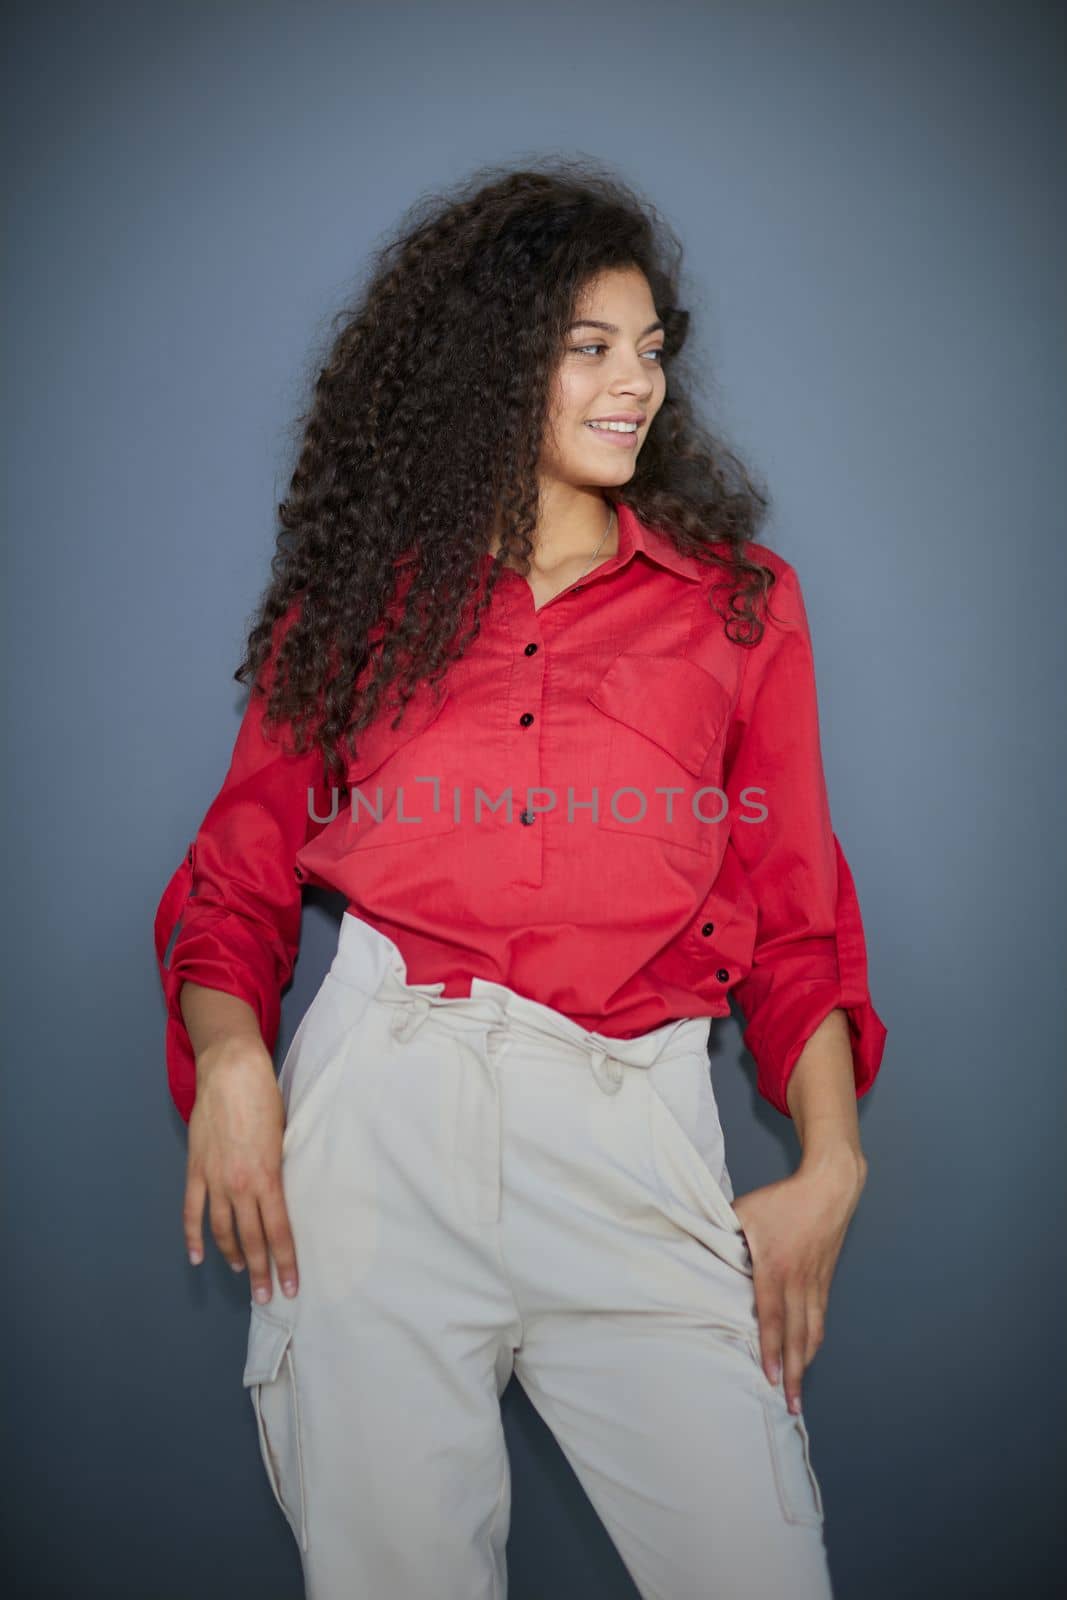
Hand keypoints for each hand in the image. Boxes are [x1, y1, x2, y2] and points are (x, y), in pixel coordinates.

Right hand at [183, 1037, 299, 1303]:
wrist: (232, 1073)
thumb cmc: (266, 1099)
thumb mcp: (284, 1138)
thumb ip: (280, 1170)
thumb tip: (282, 1196)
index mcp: (269, 1177)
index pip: (278, 1232)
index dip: (285, 1263)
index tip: (292, 1287)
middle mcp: (241, 1185)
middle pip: (252, 1238)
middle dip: (261, 1271)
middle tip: (267, 1296)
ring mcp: (215, 1179)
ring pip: (223, 1230)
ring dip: (233, 1256)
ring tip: (242, 1274)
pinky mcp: (196, 1170)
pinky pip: (192, 1210)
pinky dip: (194, 1236)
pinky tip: (199, 1256)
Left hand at [731, 1147, 866, 1414]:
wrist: (829, 1187)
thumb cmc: (783, 1199)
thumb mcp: (744, 1211)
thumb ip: (722, 1233)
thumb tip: (699, 1248)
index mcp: (776, 1268)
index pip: (772, 1318)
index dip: (770, 1351)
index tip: (768, 1378)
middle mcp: (799, 1282)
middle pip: (796, 1336)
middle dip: (792, 1374)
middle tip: (789, 1405)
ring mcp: (815, 1283)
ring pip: (812, 1332)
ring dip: (804, 1364)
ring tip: (798, 1391)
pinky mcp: (825, 1280)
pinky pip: (820, 1318)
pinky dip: (814, 1341)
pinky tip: (808, 1354)